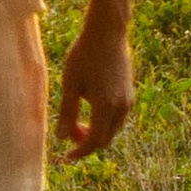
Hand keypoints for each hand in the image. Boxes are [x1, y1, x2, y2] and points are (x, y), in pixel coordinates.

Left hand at [56, 9, 134, 160]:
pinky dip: (104, 121)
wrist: (107, 33)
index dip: (79, 152)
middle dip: (87, 142)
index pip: (94, 142)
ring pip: (112, 129)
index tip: (66, 157)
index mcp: (105, 106)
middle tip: (68, 134)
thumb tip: (61, 139)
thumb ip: (67, 112)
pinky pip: (117, 117)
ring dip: (96, 131)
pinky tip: (90, 107)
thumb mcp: (70, 83)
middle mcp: (121, 107)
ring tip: (77, 120)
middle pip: (105, 139)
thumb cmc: (84, 55)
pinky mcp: (129, 93)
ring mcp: (128, 101)